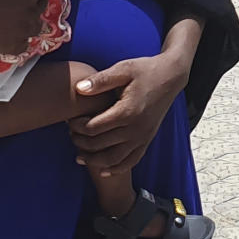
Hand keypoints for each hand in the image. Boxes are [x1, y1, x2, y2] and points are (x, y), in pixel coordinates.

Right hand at [0, 0, 46, 55]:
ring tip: (9, 24)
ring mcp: (24, 30)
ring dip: (25, 26)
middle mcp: (32, 12)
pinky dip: (16, 42)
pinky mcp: (15, 47)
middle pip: (39, 12)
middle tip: (13, 11)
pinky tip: (4, 35)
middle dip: (30, 11)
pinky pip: (23, 46)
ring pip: (34, 29)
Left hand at [67, 52, 188, 175]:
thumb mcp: (122, 69)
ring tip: (79, 155)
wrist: (170, 76)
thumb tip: (78, 88)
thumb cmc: (145, 71)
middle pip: (100, 145)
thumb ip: (100, 80)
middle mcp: (136, 129)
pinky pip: (131, 161)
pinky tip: (102, 169)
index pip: (93, 127)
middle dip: (81, 142)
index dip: (76, 126)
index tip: (68, 119)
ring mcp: (143, 137)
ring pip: (114, 159)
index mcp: (127, 111)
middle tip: (70, 134)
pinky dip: (116, 168)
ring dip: (94, 161)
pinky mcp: (147, 140)